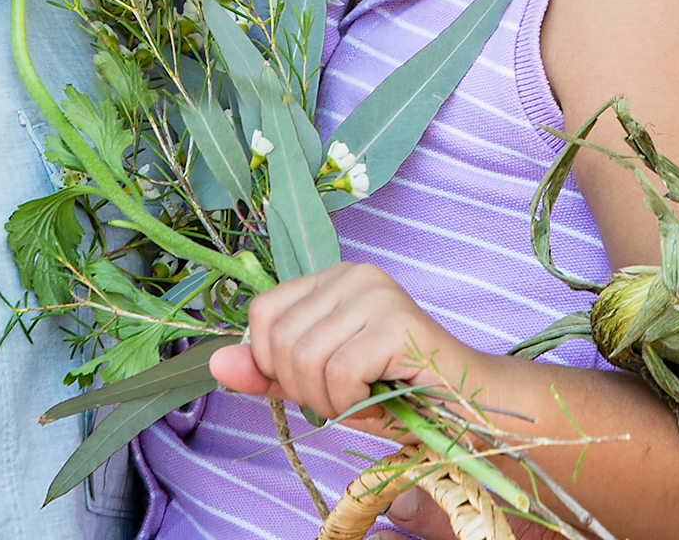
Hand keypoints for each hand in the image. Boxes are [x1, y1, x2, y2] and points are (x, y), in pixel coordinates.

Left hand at [209, 262, 469, 435]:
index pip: (262, 313)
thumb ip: (269, 371)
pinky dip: (351, 402)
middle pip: (279, 340)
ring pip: (305, 359)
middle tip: (345, 396)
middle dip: (302, 389)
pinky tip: (379, 397)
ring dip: (328, 401)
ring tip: (363, 397)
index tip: (312, 382)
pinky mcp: (396, 321)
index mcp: (332, 279)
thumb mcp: (319, 383)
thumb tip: (214, 363)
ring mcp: (376, 293)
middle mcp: (354, 274)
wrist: (464, 404)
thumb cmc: (395, 391)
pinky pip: (338, 373)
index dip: (271, 362)